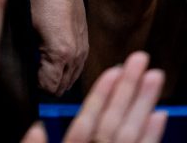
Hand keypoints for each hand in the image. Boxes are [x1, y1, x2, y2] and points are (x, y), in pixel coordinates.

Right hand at [20, 51, 166, 142]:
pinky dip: (152, 137)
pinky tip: (159, 116)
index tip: (113, 70)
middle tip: (140, 60)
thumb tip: (36, 127)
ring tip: (154, 78)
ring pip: (129, 138)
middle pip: (112, 126)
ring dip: (143, 106)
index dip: (100, 97)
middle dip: (127, 91)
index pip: (85, 126)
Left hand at [30, 0, 87, 93]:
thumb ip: (31, 52)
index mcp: (59, 54)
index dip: (37, 85)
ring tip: (43, 68)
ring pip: (71, 80)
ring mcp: (82, 52)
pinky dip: (66, 71)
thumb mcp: (29, 27)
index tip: (29, 77)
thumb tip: (28, 68)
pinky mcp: (85, 46)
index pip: (49, 87)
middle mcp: (75, 57)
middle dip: (47, 85)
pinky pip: (77, 69)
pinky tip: (55, 62)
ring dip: (58, 79)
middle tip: (34, 74)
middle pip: (61, 88)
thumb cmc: (43, 1)